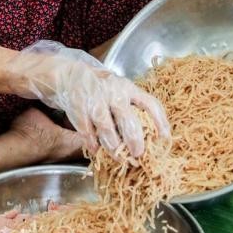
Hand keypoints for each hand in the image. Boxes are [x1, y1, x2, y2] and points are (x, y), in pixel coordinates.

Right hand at [7, 40, 169, 156]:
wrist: (67, 74)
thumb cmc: (100, 88)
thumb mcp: (119, 91)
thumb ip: (132, 107)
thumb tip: (152, 136)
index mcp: (128, 87)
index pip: (150, 103)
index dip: (160, 122)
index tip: (165, 139)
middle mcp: (113, 91)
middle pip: (128, 119)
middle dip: (135, 140)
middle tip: (139, 154)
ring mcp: (95, 99)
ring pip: (107, 126)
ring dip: (113, 146)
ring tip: (119, 158)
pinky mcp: (78, 107)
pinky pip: (87, 130)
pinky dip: (92, 143)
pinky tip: (96, 151)